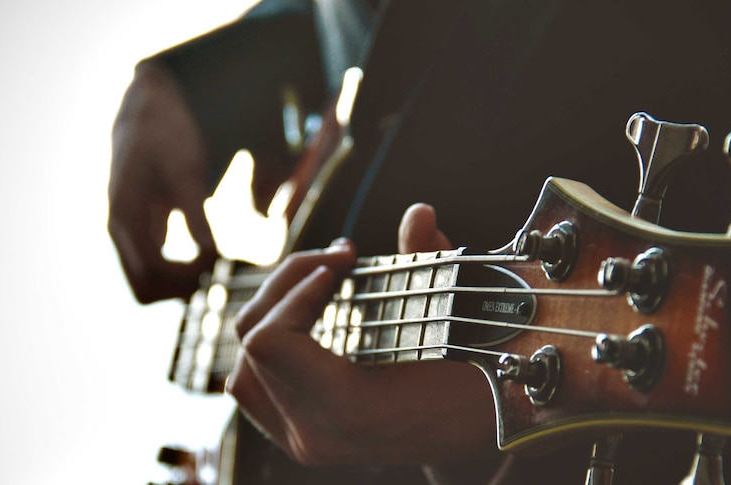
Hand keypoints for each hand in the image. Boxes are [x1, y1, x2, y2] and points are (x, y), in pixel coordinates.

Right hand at [108, 61, 216, 302]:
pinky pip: (154, 267)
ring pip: (147, 283)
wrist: (147, 110)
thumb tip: (212, 254)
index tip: (218, 255)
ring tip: (213, 258)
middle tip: (216, 263)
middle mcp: (119, 231)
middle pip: (144, 289)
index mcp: (125, 217)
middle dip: (182, 285)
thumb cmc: (167, 134)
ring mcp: (126, 232)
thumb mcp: (186, 170)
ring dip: (180, 282)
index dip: (189, 273)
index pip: (153, 272)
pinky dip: (179, 270)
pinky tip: (207, 251)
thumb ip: (196, 214)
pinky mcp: (139, 229)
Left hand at [227, 204, 501, 469]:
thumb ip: (432, 264)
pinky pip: (256, 389)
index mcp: (349, 410)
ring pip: (243, 370)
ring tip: (320, 287)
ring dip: (275, 316)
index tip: (343, 262)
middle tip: (339, 259)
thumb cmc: (481, 378)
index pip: (270, 341)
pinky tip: (310, 321)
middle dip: (289, 285)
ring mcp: (305, 442)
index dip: (297, 288)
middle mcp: (316, 434)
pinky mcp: (302, 438)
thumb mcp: (461, 321)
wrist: (487, 430)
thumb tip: (418, 214)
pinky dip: (271, 350)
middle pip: (253, 343)